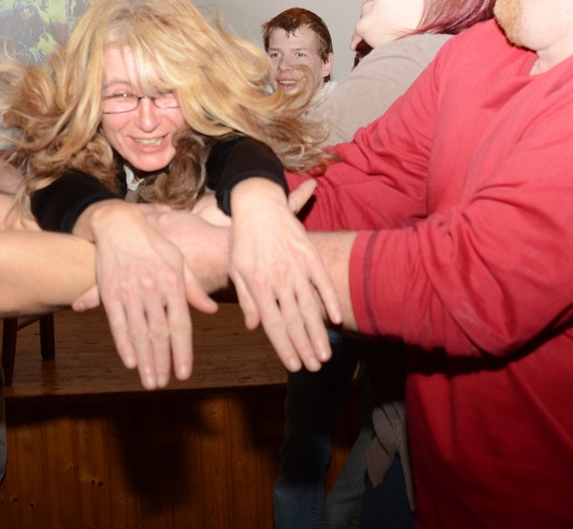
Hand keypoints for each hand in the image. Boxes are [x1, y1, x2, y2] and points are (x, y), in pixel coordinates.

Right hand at [70, 201, 215, 389]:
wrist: (118, 224)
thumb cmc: (153, 244)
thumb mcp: (178, 261)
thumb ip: (193, 288)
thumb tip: (211, 311)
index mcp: (172, 283)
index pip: (180, 325)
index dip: (182, 351)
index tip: (184, 373)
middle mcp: (152, 289)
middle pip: (159, 334)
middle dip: (162, 362)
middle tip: (163, 384)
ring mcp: (130, 291)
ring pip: (139, 333)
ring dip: (144, 360)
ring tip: (149, 380)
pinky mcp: (110, 292)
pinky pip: (117, 323)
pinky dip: (123, 344)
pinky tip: (129, 361)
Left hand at [226, 178, 340, 372]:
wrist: (257, 204)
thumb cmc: (242, 239)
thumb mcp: (236, 268)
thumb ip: (246, 298)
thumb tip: (253, 326)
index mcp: (258, 284)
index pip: (273, 324)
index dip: (284, 347)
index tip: (294, 365)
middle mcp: (278, 278)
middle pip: (294, 320)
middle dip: (305, 347)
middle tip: (315, 367)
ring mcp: (296, 267)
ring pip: (310, 306)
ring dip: (319, 332)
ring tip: (325, 353)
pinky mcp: (309, 255)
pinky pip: (322, 282)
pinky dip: (330, 301)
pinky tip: (337, 319)